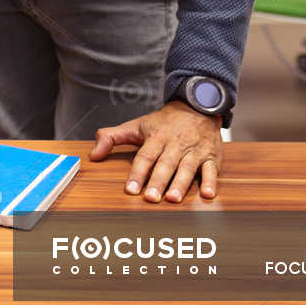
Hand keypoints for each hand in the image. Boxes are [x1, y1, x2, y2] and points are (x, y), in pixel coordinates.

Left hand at [90, 101, 222, 202]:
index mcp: (156, 137)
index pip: (145, 156)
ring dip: (181, 184)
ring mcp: (195, 151)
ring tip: (173, 199)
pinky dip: (211, 182)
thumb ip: (112, 138)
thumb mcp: (135, 125)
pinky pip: (212, 169)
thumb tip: (93, 155)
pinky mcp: (211, 156)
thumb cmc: (164, 121)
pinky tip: (208, 195)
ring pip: (187, 168)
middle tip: (151, 198)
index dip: (137, 173)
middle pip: (165, 164)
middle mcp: (175, 144)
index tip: (130, 189)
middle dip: (158, 181)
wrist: (196, 105)